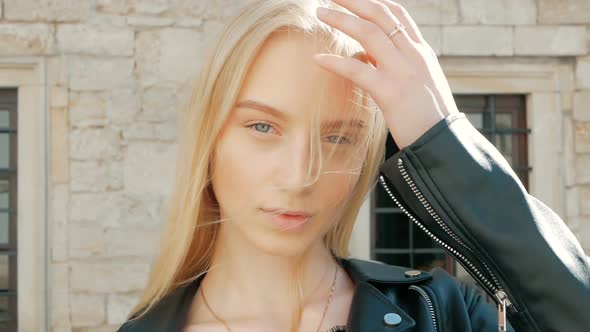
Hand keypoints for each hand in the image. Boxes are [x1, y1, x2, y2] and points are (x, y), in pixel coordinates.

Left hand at [314, 0, 458, 149]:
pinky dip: (335, 62)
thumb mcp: (420, 84)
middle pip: (380, 16)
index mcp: (422, 53)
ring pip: (369, 33)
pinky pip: (358, 70)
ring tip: (320, 12)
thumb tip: (369, 58)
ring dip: (341, 20)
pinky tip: (318, 59)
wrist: (444, 143)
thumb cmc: (430, 118)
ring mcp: (403, 72)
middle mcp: (414, 55)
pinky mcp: (391, 93)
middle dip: (354, 1)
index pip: (398, 15)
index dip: (374, 3)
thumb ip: (398, 67)